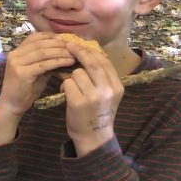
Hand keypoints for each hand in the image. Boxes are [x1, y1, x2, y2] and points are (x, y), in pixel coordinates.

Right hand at [0, 33, 74, 145]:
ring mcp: (16, 63)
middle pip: (40, 43)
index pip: (35, 37)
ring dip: (61, 52)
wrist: (12, 105)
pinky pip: (44, 64)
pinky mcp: (21, 73)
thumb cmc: (25, 89)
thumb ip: (45, 61)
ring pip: (43, 52)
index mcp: (16, 52)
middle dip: (59, 44)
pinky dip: (58, 62)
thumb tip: (65, 51)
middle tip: (74, 47)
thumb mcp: (36, 71)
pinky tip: (69, 62)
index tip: (66, 40)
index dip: (51, 36)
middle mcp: (14, 54)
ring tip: (75, 54)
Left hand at [61, 41, 121, 156]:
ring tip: (70, 86)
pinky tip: (65, 93)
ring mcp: (93, 96)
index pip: (104, 61)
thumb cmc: (97, 113)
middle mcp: (107, 90)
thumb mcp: (108, 94)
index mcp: (117, 86)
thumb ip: (102, 77)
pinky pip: (67, 83)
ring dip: (69, 76)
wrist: (93, 137)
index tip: (79, 44)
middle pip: (91, 62)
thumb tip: (88, 53)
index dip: (90, 50)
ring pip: (76, 72)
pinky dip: (64, 86)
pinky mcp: (78, 102)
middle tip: (67, 46)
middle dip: (78, 52)